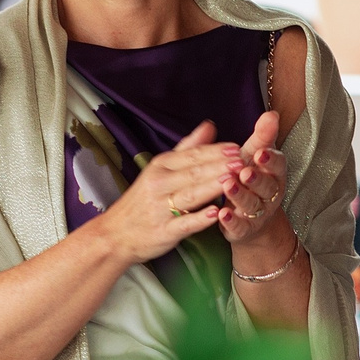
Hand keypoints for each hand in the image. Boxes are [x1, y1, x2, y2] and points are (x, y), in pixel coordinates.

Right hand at [97, 121, 239, 265]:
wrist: (116, 234)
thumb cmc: (143, 200)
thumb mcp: (160, 168)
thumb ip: (187, 148)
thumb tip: (210, 125)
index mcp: (161, 166)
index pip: (192, 155)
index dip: (216, 151)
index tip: (238, 147)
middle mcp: (160, 184)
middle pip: (194, 172)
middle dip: (219, 166)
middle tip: (243, 161)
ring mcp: (161, 208)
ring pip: (191, 195)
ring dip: (212, 186)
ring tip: (233, 179)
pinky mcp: (164, 231)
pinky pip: (184, 223)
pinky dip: (200, 219)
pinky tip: (216, 214)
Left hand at [215, 110, 295, 263]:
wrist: (251, 219)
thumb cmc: (252, 180)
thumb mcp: (255, 157)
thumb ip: (262, 137)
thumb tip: (271, 114)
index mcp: (274, 173)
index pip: (277, 165)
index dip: (270, 160)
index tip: (260, 152)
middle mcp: (270, 194)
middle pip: (266, 186)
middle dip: (256, 178)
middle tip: (244, 170)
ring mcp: (257, 213)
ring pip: (251, 204)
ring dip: (240, 195)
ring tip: (228, 185)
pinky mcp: (244, 229)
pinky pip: (239, 226)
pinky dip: (231, 221)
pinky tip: (221, 214)